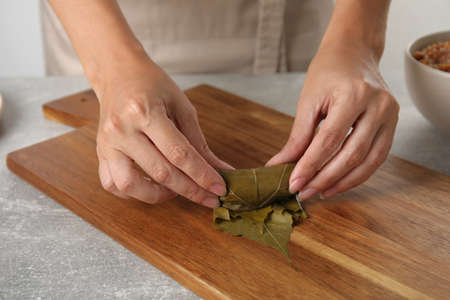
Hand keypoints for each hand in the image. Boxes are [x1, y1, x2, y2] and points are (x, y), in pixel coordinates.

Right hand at [95, 59, 231, 206]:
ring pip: (130, 185)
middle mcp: (122, 130)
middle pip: (160, 172)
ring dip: (158, 196)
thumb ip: (198, 142)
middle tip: (210, 199)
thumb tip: (220, 170)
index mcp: (145, 112)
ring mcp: (107, 143)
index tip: (220, 190)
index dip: (202, 175)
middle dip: (190, 190)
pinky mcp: (100, 152)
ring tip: (176, 191)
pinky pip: (112, 184)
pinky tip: (150, 187)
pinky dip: (133, 193)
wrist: (117, 72)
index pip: (179, 154)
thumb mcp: (181, 106)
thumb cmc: (152, 84)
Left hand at [266, 47, 398, 198]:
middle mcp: (378, 106)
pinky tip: (338, 182)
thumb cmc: (327, 73)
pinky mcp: (393, 124)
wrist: (353, 53)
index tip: (293, 183)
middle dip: (325, 178)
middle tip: (304, 192)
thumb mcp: (308, 101)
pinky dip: (357, 174)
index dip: (310, 166)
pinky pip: (378, 157)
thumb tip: (279, 165)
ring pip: (368, 162)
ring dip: (343, 182)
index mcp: (354, 95)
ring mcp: (390, 116)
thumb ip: (297, 137)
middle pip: (351, 154)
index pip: (329, 141)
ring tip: (319, 192)